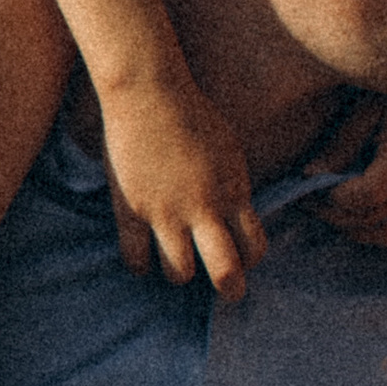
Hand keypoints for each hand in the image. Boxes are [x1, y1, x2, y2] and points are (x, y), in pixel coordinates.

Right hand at [101, 67, 266, 296]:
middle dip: (230, 289)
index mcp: (233, 191)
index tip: (242, 258)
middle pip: (225, 272)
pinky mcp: (132, 209)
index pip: (255, 247)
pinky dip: (141, 265)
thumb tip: (239, 216)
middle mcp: (203, 208)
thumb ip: (234, 187)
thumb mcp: (229, 150)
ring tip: (178, 265)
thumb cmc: (192, 113)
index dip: (251, 260)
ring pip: (179, 272)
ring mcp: (166, 212)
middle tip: (228, 293)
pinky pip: (135, 258)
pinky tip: (144, 259)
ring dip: (181, 274)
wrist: (149, 92)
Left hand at [311, 87, 386, 247]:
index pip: (368, 196)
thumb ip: (339, 146)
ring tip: (329, 205)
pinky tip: (353, 212)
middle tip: (307, 196)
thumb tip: (309, 176)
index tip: (314, 182)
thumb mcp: (363, 110)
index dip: (336, 197)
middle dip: (332, 213)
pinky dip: (372, 230)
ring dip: (351, 226)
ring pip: (385, 233)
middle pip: (371, 218)